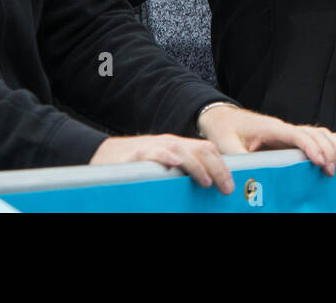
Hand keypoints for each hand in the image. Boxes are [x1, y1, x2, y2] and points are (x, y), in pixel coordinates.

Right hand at [90, 134, 234, 193]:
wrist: (104, 156)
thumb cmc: (136, 166)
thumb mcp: (164, 169)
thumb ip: (181, 176)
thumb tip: (204, 191)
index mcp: (179, 148)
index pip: (207, 151)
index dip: (223, 166)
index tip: (231, 185)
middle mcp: (170, 144)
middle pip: (201, 149)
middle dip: (218, 168)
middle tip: (226, 187)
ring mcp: (154, 146)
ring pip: (182, 150)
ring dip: (197, 166)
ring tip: (207, 180)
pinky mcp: (137, 153)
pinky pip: (154, 152)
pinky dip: (166, 157)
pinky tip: (175, 164)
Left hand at [196, 104, 335, 177]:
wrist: (222, 118)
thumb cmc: (224, 130)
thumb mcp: (226, 145)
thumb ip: (238, 159)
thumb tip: (246, 177)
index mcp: (271, 128)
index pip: (296, 135)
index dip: (310, 147)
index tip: (320, 162)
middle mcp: (283, 128)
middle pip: (313, 134)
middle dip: (327, 150)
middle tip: (333, 169)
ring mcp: (288, 133)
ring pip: (318, 134)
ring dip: (333, 145)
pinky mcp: (289, 139)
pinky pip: (314, 137)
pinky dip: (333, 139)